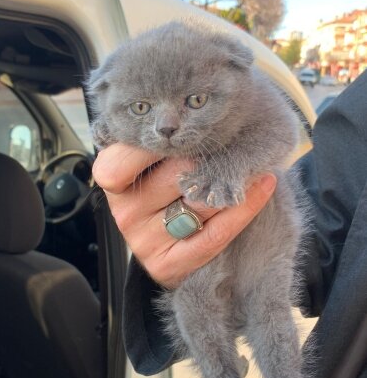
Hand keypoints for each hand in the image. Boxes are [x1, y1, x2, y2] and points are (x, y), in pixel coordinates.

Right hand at [93, 144, 276, 287]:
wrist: (165, 245)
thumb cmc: (162, 189)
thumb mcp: (150, 162)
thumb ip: (159, 140)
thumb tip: (193, 112)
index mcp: (113, 182)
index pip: (122, 160)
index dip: (155, 143)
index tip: (188, 126)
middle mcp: (124, 213)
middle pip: (172, 175)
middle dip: (207, 155)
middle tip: (235, 136)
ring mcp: (145, 242)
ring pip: (197, 203)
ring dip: (229, 181)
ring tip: (255, 159)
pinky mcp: (169, 265)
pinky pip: (215, 234)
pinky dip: (245, 207)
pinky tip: (263, 185)